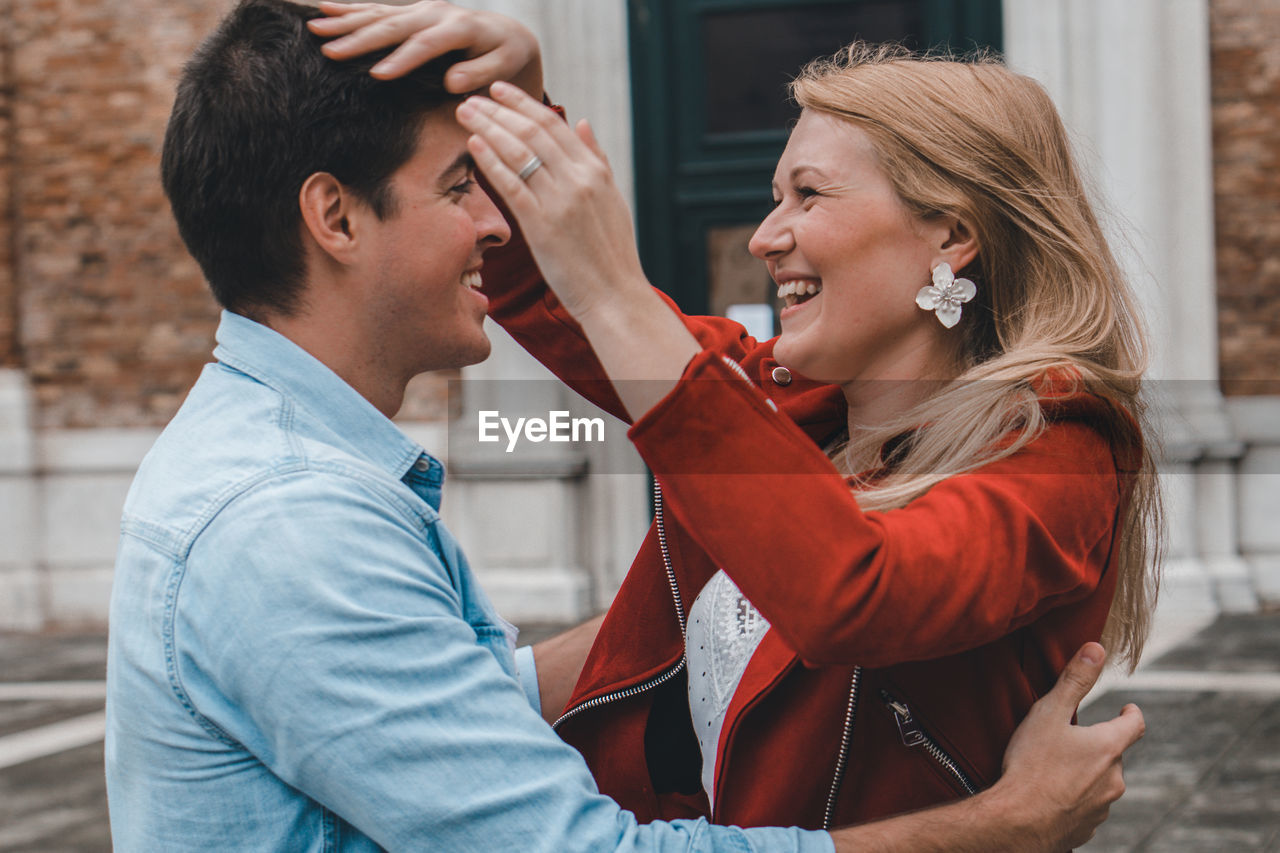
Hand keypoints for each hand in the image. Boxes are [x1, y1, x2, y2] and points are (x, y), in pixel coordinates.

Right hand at [308, 1, 542, 96]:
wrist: (504, 34)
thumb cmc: (505, 56)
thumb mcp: (503, 66)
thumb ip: (481, 74)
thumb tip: (453, 82)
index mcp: (460, 28)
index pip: (426, 45)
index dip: (401, 59)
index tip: (377, 75)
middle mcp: (436, 13)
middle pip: (394, 26)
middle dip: (360, 38)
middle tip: (330, 51)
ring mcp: (421, 9)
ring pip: (379, 14)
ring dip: (345, 21)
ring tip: (314, 28)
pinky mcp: (411, 10)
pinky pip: (376, 9)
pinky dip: (349, 9)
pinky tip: (323, 9)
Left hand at [455, 81, 648, 319]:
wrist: (615, 296)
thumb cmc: (612, 253)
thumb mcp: (613, 199)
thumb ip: (597, 159)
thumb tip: (582, 122)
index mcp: (595, 170)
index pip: (554, 124)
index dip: (522, 103)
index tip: (498, 90)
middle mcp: (579, 179)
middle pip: (532, 131)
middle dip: (497, 110)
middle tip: (471, 97)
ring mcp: (560, 201)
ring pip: (519, 151)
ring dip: (488, 127)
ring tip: (465, 113)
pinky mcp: (542, 225)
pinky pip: (511, 184)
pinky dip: (490, 160)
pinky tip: (473, 145)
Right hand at [995, 642, 1145, 849]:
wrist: (1017, 821)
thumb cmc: (1031, 765)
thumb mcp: (1049, 713)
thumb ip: (1074, 680)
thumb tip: (1096, 648)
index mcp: (1108, 748)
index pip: (1134, 725)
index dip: (1131, 714)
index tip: (1126, 709)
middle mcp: (1114, 779)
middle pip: (1113, 756)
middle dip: (1097, 747)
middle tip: (1069, 740)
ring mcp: (1102, 808)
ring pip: (1100, 783)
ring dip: (1086, 775)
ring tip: (1055, 770)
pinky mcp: (1086, 829)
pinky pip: (1086, 808)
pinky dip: (1074, 799)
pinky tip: (1050, 796)